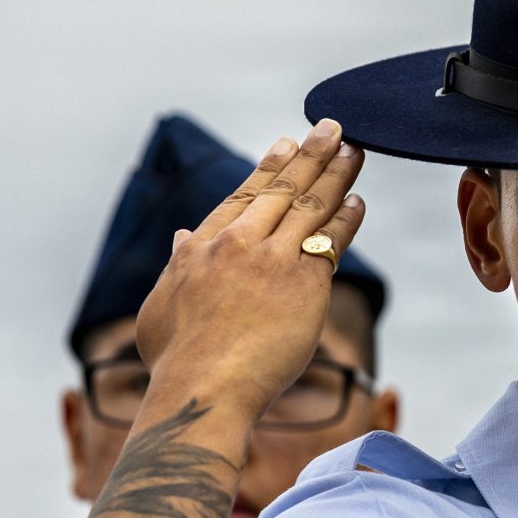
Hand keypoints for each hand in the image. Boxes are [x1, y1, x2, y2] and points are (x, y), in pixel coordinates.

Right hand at [136, 120, 366, 417]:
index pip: (242, 197)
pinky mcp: (304, 284)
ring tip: (354, 151)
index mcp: (201, 247)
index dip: (268, 168)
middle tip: (330, 129)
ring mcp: (272, 261)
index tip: (285, 146)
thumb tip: (182, 237)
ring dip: (336, 174)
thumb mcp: (160, 308)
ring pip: (310, 206)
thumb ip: (176, 268)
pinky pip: (331, 241)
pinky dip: (346, 218)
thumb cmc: (176, 362)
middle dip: (309, 155)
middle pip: (281, 190)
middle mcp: (237, 244)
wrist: (203, 388)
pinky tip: (357, 202)